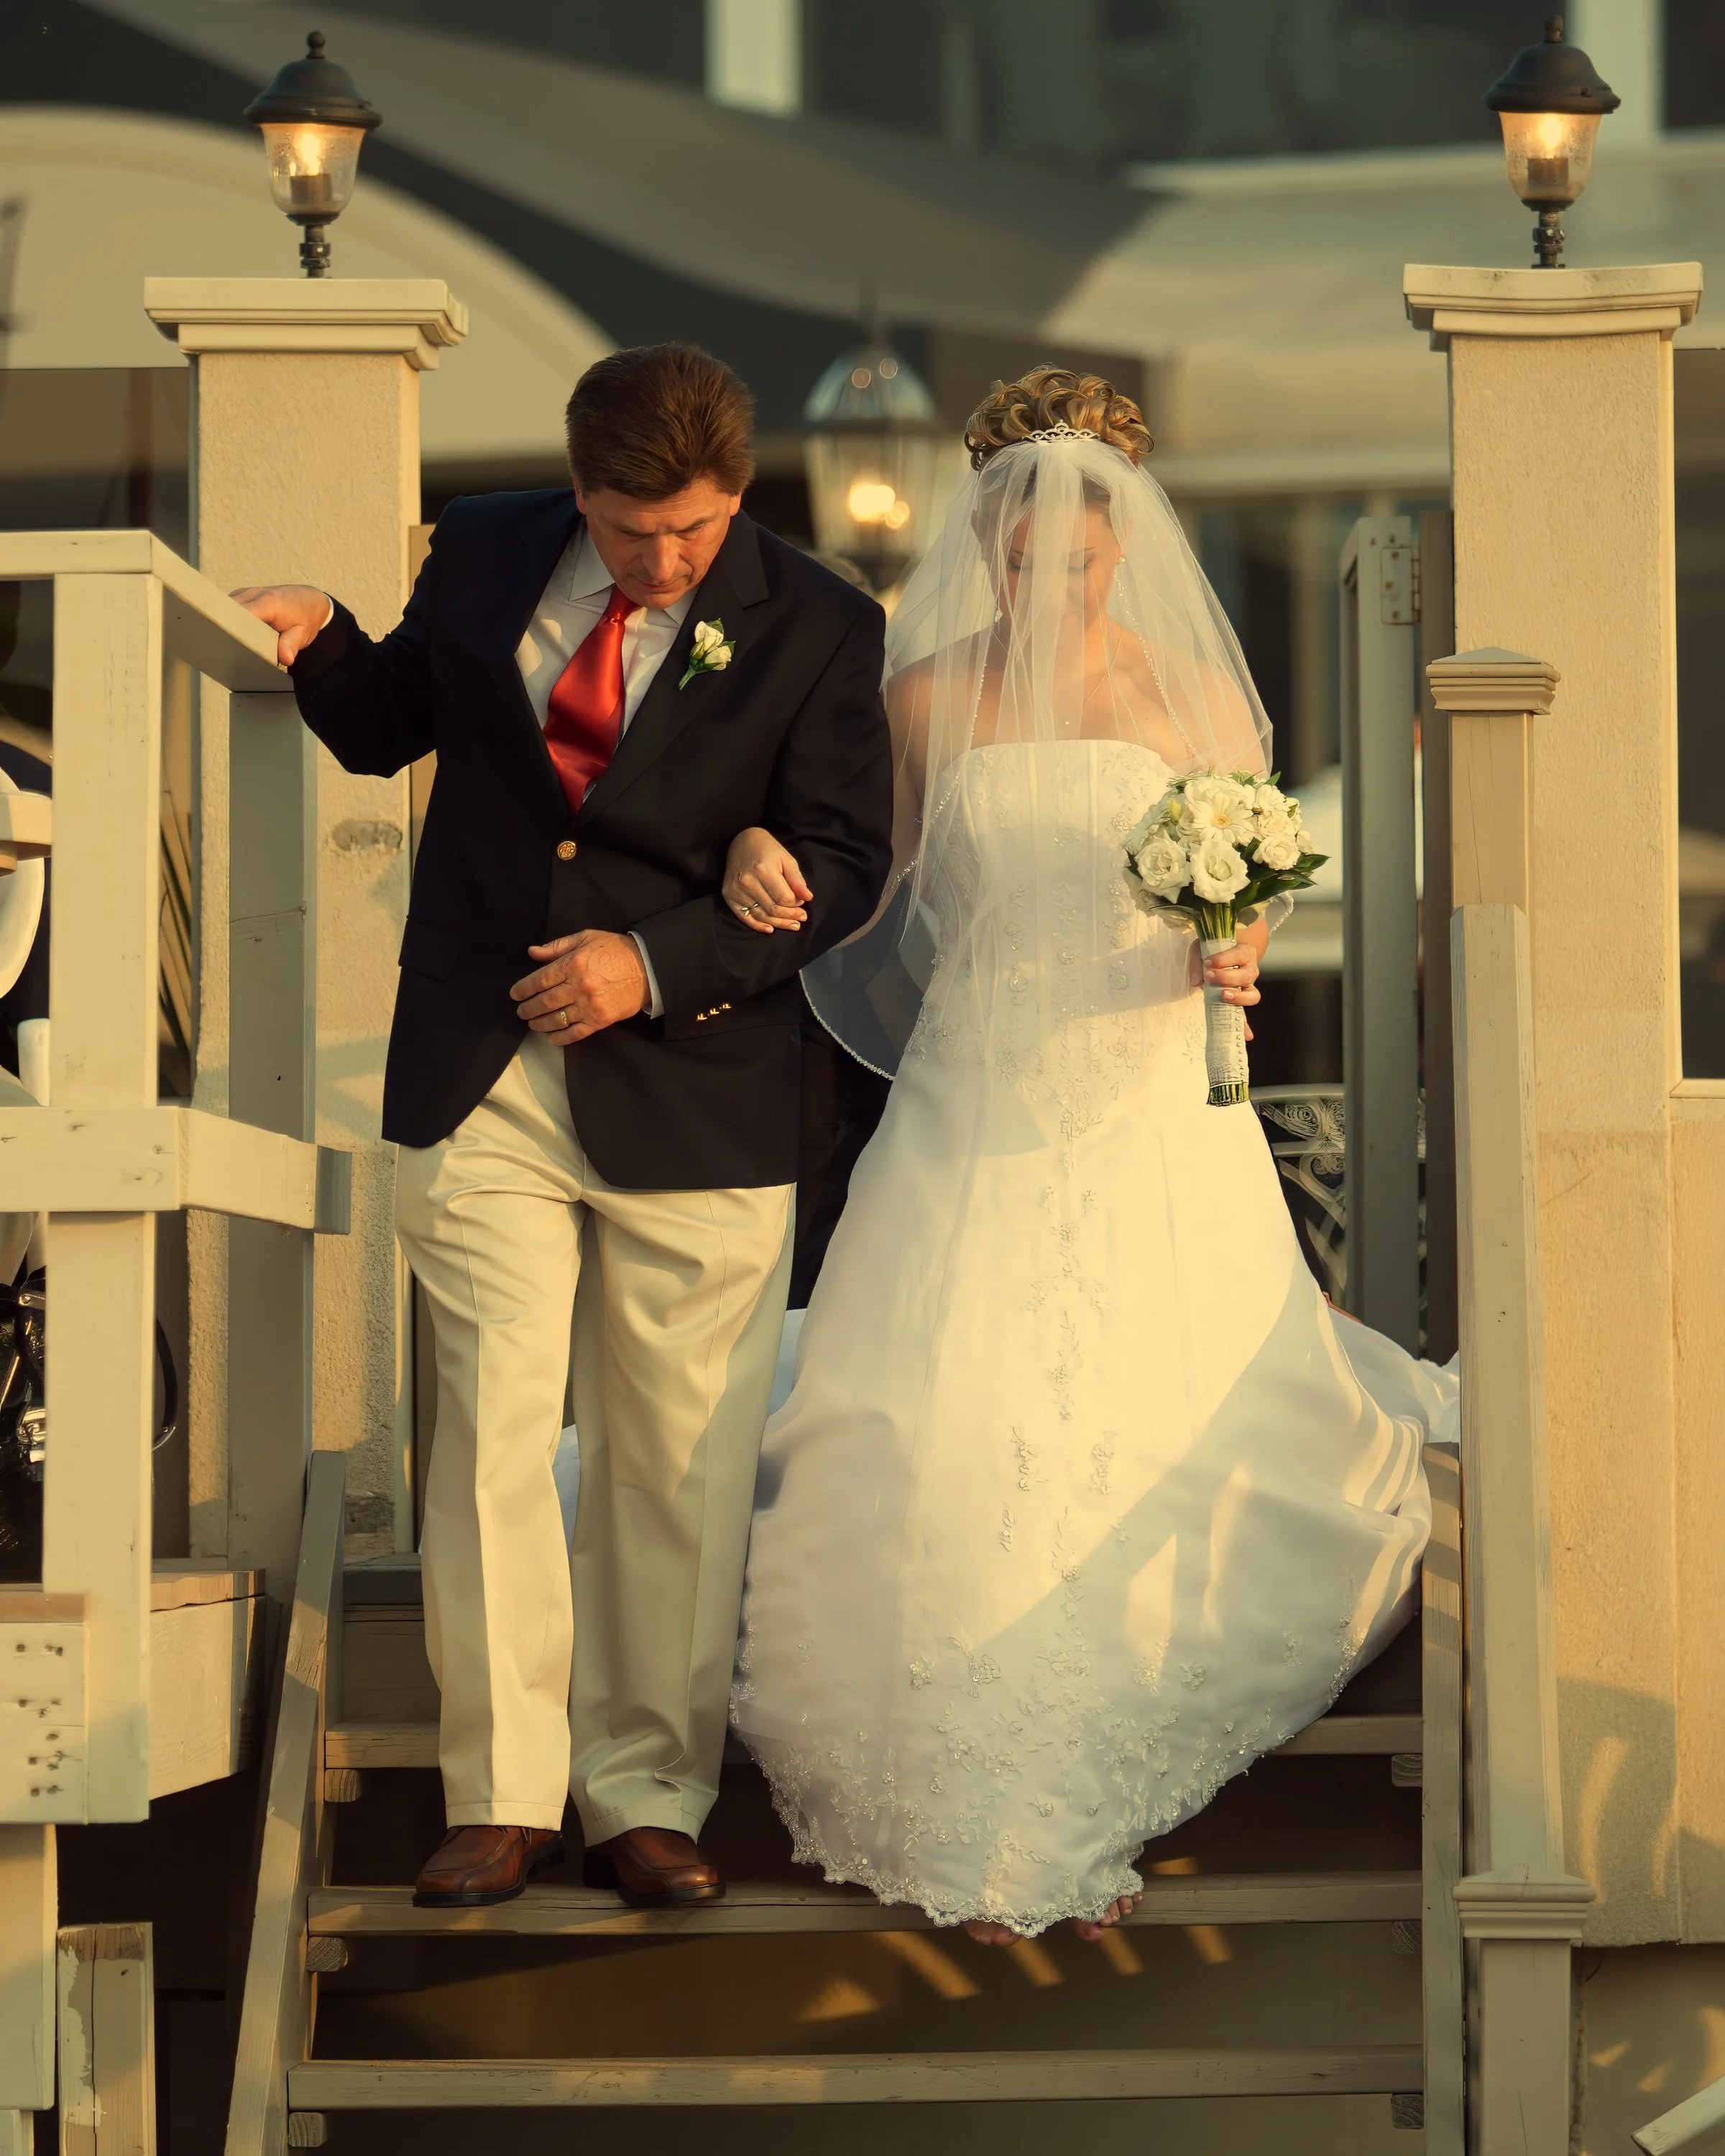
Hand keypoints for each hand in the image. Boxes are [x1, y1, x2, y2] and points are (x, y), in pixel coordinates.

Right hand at [229, 584, 332, 666]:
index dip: (231, 630)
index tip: (227, 646)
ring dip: (225, 623)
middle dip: (225, 629)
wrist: (310, 600)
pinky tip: (231, 632)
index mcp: (268, 602)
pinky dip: (228, 618)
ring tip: (226, 641)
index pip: (239, 615)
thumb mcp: (303, 633)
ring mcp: (246, 593)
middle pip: (227, 611)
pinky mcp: (242, 595)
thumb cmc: (306, 617)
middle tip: (225, 648)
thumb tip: (285, 658)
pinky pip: (229, 606)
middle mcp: (253, 594)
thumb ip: (291, 645)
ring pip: (225, 608)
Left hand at [512, 930, 647, 1043]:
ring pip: (557, 1018)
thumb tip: (532, 952)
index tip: (515, 994)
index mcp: (573, 964)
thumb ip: (557, 946)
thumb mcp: (586, 938)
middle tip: (520, 1011)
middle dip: (529, 1008)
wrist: (648, 968)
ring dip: (540, 1023)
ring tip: (532, 1023)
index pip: (540, 979)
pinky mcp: (601, 1020)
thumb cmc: (616, 951)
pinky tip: (552, 1038)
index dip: (524, 988)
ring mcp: (590, 1005)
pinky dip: (561, 1038)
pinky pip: (576, 1033)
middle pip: (545, 1001)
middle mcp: (579, 986)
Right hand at [722, 826, 811, 935]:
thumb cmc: (767, 849)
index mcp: (764, 870)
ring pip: (761, 915)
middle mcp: (747, 881)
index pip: (784, 898)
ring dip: (778, 923)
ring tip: (792, 925)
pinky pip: (744, 916)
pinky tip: (770, 928)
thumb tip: (807, 898)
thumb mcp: (787, 859)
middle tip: (801, 918)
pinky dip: (758, 925)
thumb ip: (797, 880)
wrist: (742, 841)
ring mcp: (736, 890)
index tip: (802, 903)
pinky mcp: (729, 895)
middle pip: (773, 909)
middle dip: (790, 916)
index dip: (796, 904)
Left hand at [1191, 936, 1261, 1043]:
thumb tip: (1196, 982)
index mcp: (1244, 953)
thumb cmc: (1214, 949)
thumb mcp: (1203, 949)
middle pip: (1246, 976)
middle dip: (1227, 977)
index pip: (1239, 955)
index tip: (1209, 962)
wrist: (1226, 951)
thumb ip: (1198, 962)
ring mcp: (1248, 986)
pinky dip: (1245, 1025)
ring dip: (1238, 998)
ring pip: (1251, 995)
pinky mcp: (1240, 1000)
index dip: (1225, 960)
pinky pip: (1245, 1013)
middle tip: (1209, 976)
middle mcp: (1250, 970)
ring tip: (1223, 996)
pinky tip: (1246, 1035)